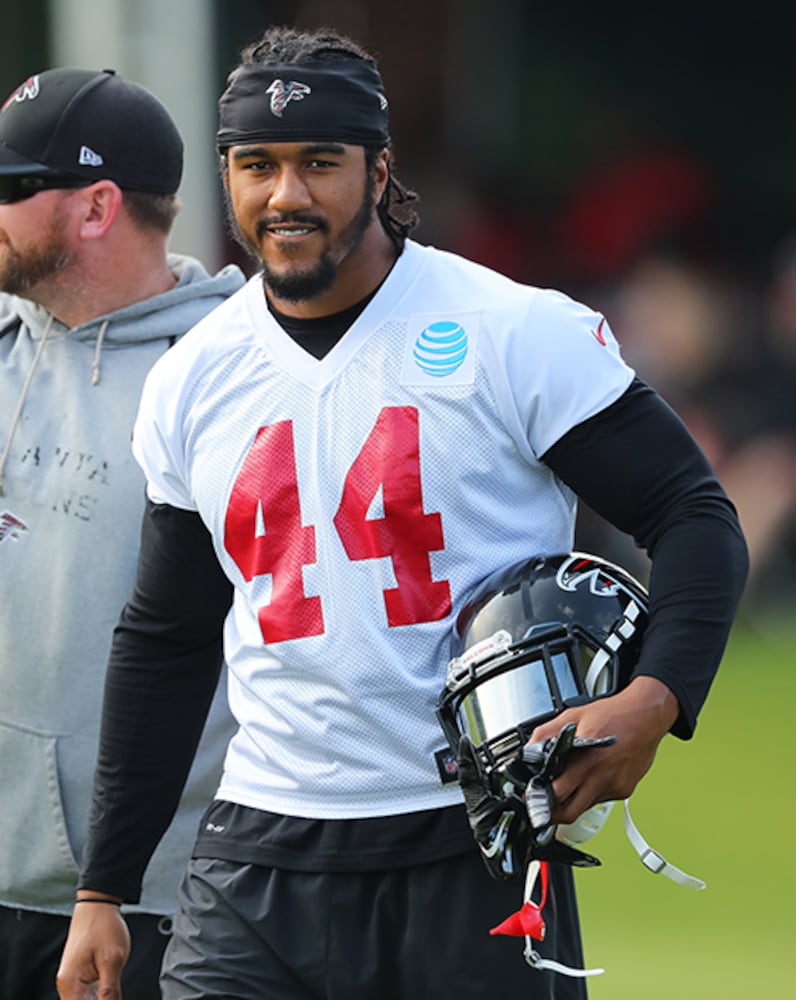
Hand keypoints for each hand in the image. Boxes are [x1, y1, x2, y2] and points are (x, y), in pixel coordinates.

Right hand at [56, 896, 129, 999]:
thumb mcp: (112, 959)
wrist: (97, 905)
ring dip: (102, 999)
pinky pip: (90, 995)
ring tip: (113, 983)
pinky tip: (113, 991)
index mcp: (70, 984)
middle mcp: (68, 985)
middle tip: (115, 993)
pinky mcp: (81, 977)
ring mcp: (74, 981)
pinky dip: (101, 996)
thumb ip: (110, 990)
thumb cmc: (102, 926)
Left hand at [528, 676, 679, 825]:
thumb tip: (529, 748)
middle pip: (569, 813)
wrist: (647, 716)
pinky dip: (591, 793)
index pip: (557, 794)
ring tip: (565, 789)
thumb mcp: (573, 715)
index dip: (540, 799)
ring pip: (585, 807)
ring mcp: (614, 786)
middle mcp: (601, 778)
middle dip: (552, 814)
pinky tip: (591, 776)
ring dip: (572, 803)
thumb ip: (547, 732)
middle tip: (542, 807)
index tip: (532, 798)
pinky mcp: (625, 790)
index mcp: (585, 760)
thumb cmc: (614, 714)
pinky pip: (601, 799)